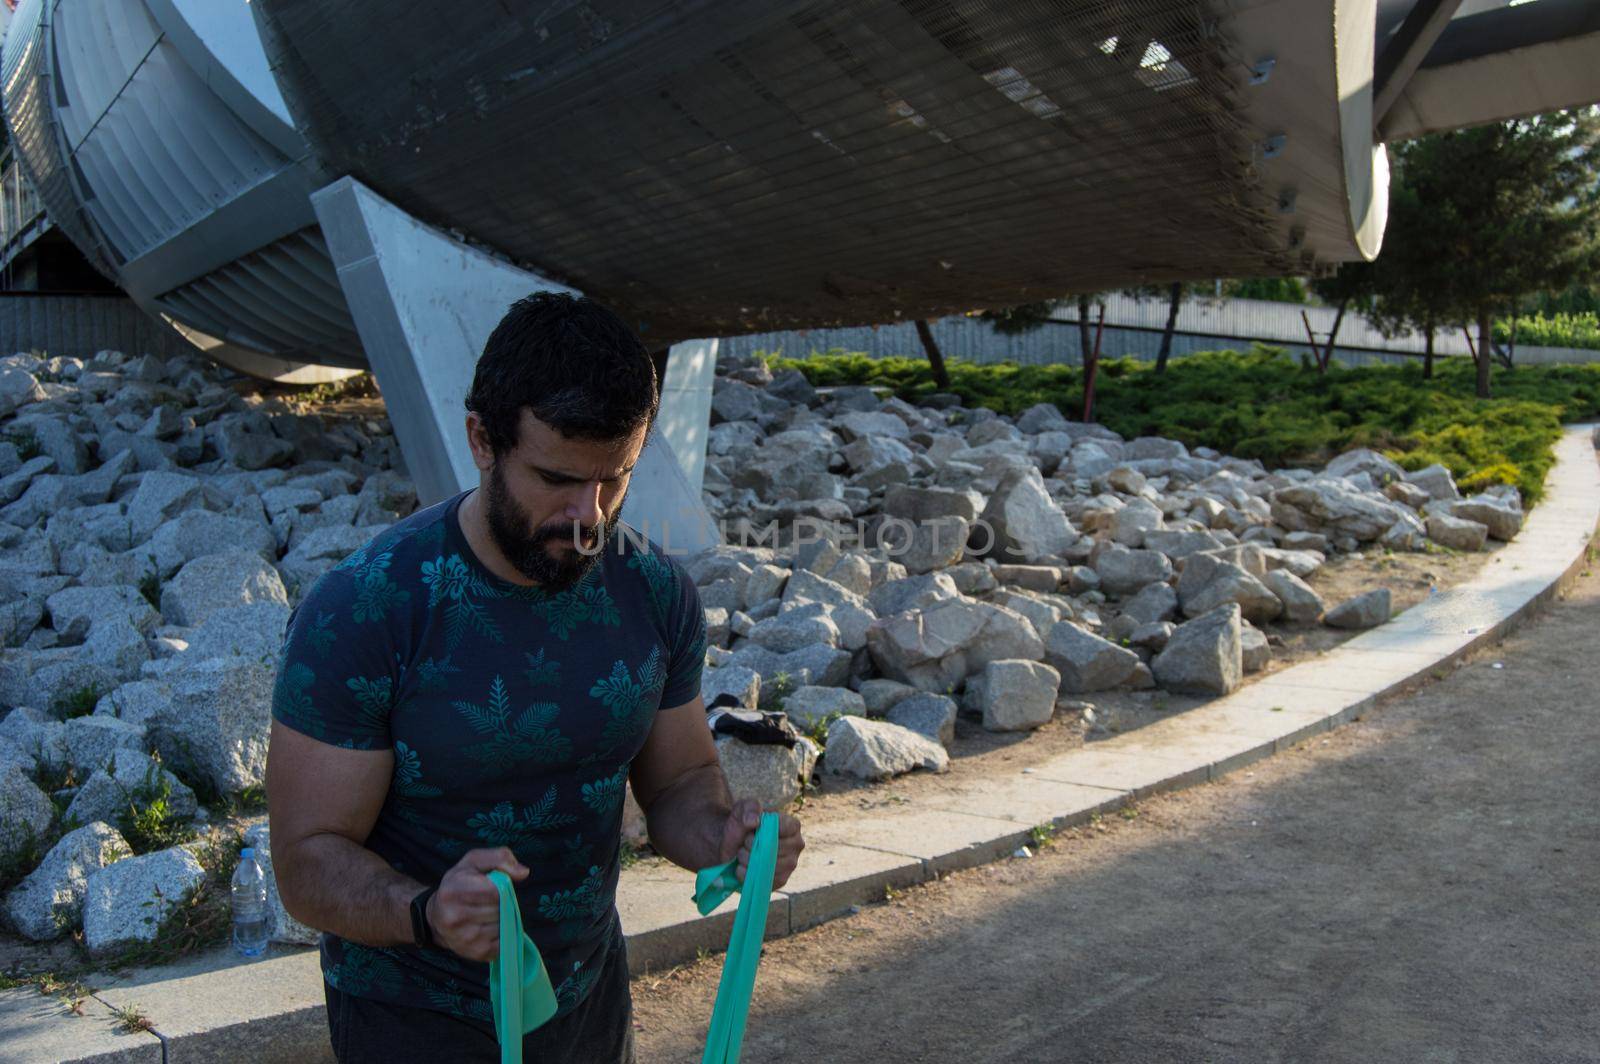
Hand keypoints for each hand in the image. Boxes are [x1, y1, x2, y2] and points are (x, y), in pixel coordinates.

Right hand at [426, 847, 527, 962]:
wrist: (437, 917)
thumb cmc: (459, 883)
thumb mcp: (473, 861)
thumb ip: (500, 858)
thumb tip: (523, 872)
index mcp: (453, 890)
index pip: (496, 891)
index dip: (503, 886)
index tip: (498, 885)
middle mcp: (455, 917)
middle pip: (501, 908)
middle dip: (503, 902)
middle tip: (490, 900)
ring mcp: (465, 938)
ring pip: (505, 925)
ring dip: (504, 918)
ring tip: (488, 912)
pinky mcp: (477, 953)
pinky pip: (506, 941)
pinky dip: (504, 933)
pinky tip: (489, 926)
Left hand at [717, 798, 803, 891]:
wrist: (732, 844)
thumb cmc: (742, 823)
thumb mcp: (743, 808)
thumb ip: (749, 808)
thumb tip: (755, 821)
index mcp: (793, 826)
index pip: (786, 828)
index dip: (765, 830)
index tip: (752, 830)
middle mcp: (797, 845)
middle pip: (775, 849)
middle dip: (752, 846)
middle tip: (744, 843)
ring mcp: (790, 864)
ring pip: (769, 866)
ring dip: (748, 860)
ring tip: (742, 853)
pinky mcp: (781, 880)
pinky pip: (764, 880)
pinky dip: (747, 875)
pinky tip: (741, 867)